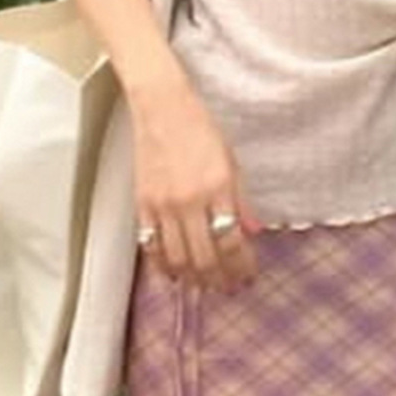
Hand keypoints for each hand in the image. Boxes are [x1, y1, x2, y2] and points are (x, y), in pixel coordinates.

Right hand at [128, 73, 262, 294]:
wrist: (162, 106)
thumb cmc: (200, 130)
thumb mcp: (231, 162)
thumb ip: (242, 200)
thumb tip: (253, 233)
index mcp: (218, 188)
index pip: (232, 241)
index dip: (241, 266)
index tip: (247, 276)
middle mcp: (190, 200)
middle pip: (206, 257)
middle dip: (219, 279)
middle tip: (227, 288)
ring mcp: (164, 205)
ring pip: (178, 259)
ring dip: (193, 278)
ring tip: (204, 284)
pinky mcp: (142, 204)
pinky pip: (152, 247)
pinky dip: (164, 266)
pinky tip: (175, 273)